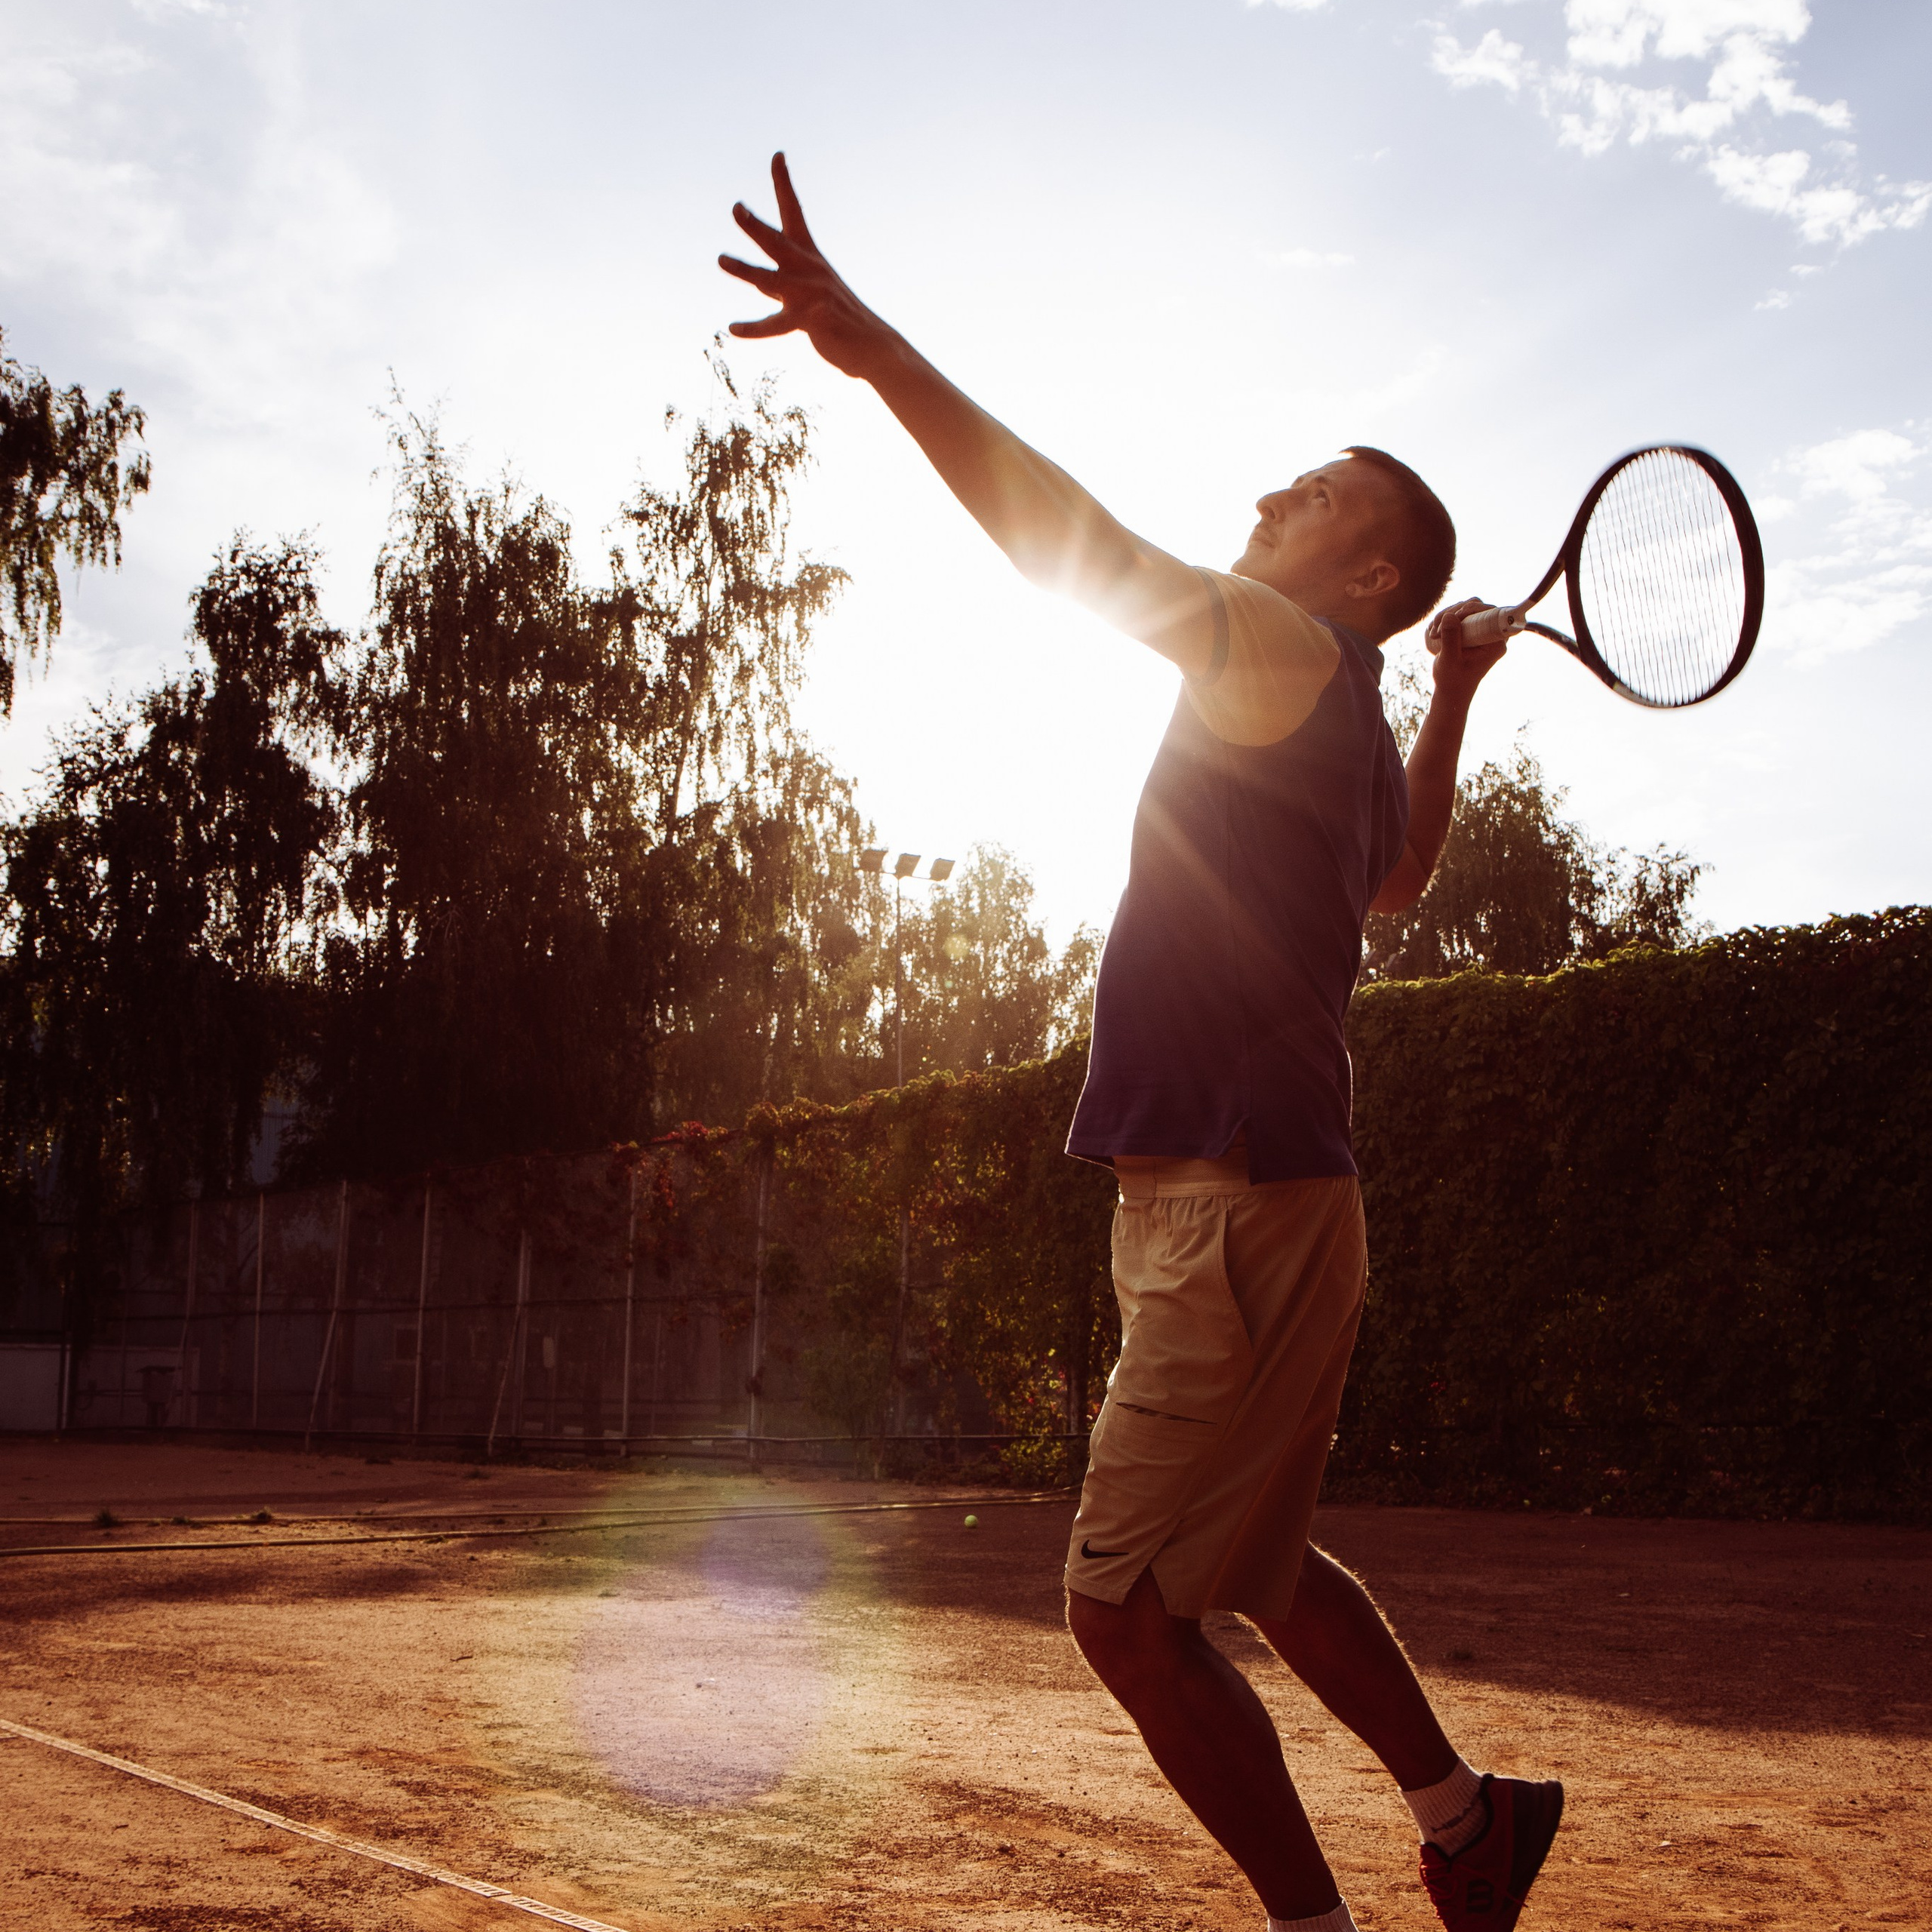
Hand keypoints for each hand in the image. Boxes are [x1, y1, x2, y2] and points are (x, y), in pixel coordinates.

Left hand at [720, 154, 893, 378]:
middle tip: (737, 208)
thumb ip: (782, 284)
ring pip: (769, 279)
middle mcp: (809, 269)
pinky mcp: (809, 320)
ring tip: (722, 259)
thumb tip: (758, 283)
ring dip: (745, 269)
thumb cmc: (839, 317)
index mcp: (810, 255)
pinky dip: (754, 328)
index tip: (777, 155)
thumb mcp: (810, 292)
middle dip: (756, 225)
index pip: (794, 212)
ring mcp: (809, 294)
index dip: (784, 184)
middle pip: (777, 242)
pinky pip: (774, 325)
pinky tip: (733, 328)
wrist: (872, 344)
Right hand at [1424, 596, 1507, 702]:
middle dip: (1454, 612)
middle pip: (1477, 607)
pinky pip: (1460, 614)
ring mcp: (1481, 631)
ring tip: (1433, 633)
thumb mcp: (1449, 660)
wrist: (1451, 689)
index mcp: (1496, 643)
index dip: (1471, 609)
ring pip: (1466, 608)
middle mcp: (1492, 634)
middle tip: (1436, 629)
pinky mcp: (1471, 630)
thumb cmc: (1452, 679)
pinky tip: (1436, 631)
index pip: (1489, 613)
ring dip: (1447, 615)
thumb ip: (1451, 638)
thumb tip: (1449, 615)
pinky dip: (1446, 618)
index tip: (1452, 617)